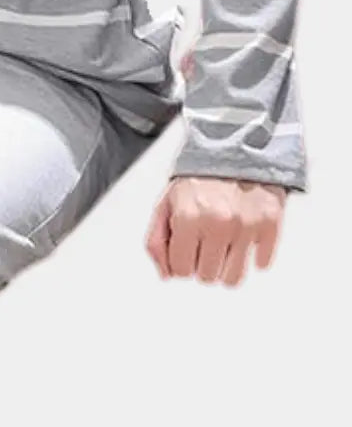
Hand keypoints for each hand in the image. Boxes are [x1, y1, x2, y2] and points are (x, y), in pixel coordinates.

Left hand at [146, 176, 286, 285]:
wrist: (233, 147)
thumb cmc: (196, 178)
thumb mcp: (166, 202)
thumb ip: (156, 239)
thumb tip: (166, 275)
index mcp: (187, 217)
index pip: (181, 270)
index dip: (181, 260)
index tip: (185, 247)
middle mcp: (217, 224)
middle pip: (207, 277)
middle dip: (202, 263)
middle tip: (204, 241)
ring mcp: (246, 226)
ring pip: (233, 279)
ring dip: (226, 267)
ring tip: (222, 244)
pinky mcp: (270, 224)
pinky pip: (262, 263)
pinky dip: (253, 255)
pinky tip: (243, 236)